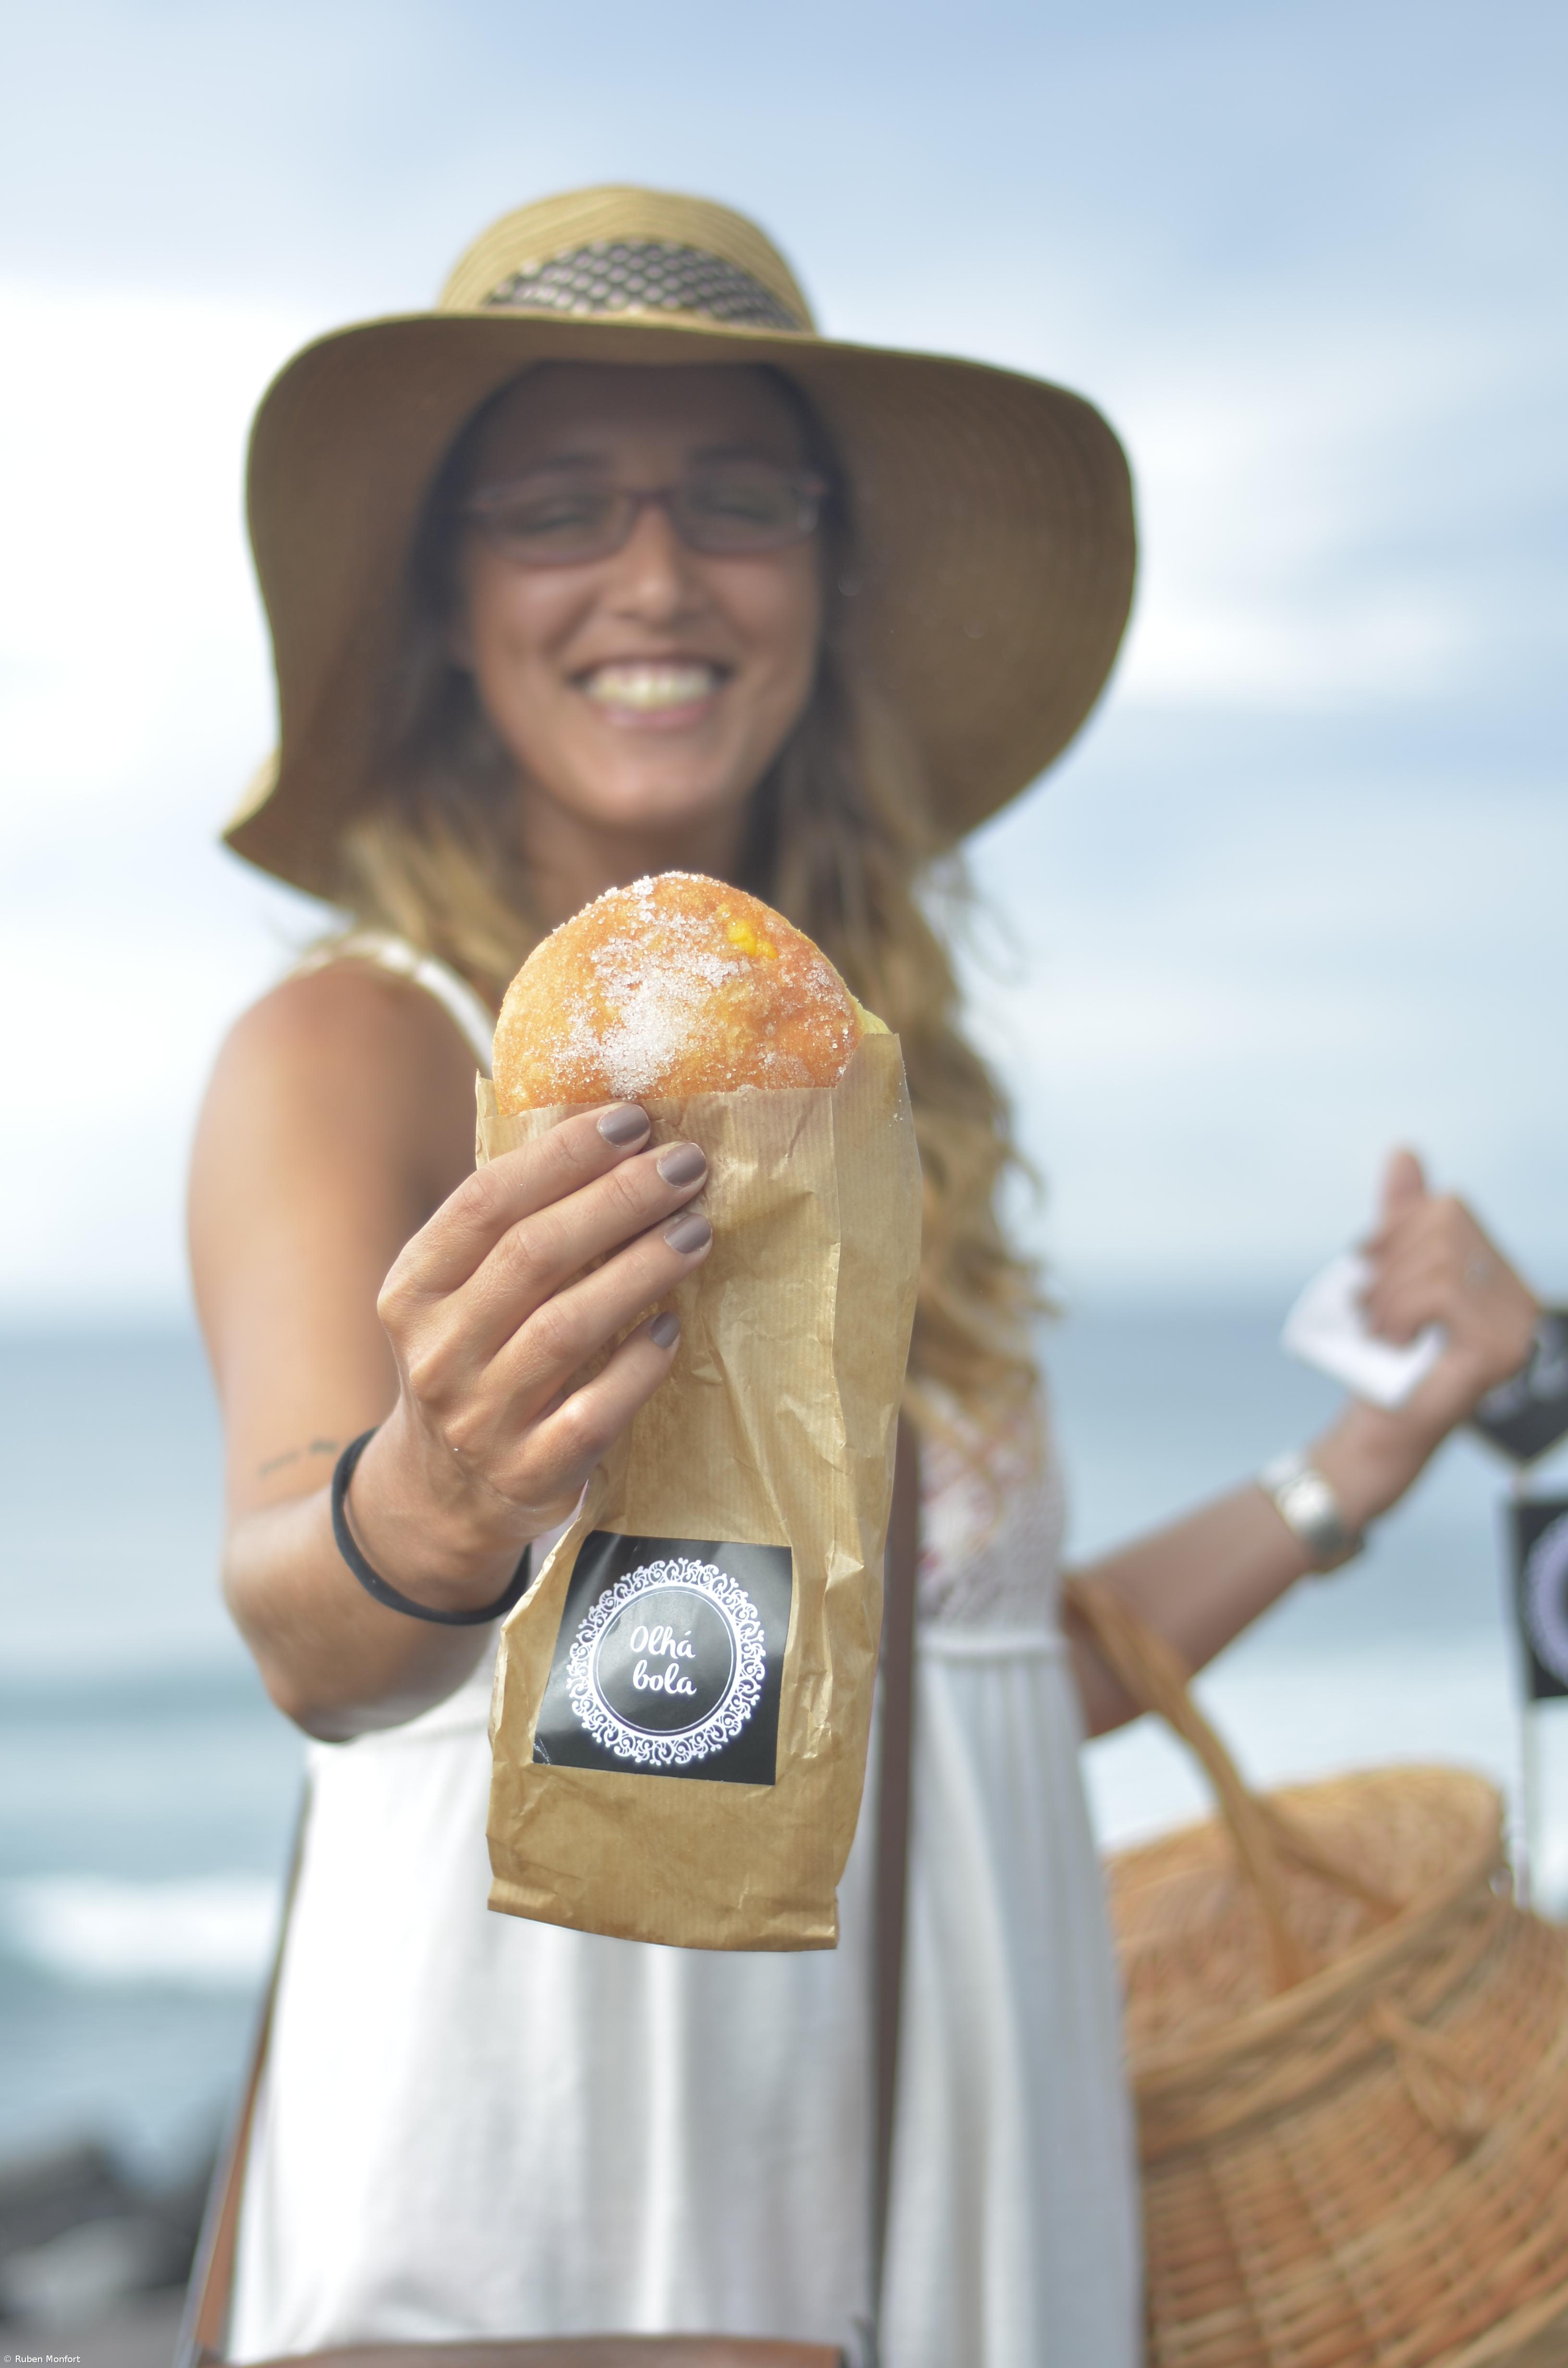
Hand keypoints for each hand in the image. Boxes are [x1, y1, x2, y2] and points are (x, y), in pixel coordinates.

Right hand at [347, 1105, 712, 1609]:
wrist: (442, 1495)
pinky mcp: (529, 1472)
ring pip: (568, 1327)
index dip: (563, 1155)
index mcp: (413, 1290)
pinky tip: (674, 1326)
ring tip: (697, 1230)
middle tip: (685, 1166)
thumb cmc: (473, 1361)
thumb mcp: (457, 1295)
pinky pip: (595, 1409)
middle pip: (533, 1255)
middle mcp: (437, 1352)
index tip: (632, 1120)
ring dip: (641, 1269)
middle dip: (619, 1199)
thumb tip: (603, 1132)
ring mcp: (480, 1417)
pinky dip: (639, 1363)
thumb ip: (508, 1227)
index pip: (485, 1203)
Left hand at [1314, 1148, 1538, 1526]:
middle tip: (1364, 1305)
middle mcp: (1518, 1295)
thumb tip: (1404, 1151)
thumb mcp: (1388, 1276)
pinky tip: (1394, 1341)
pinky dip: (1402, 1313)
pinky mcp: (1501, 1350)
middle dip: (1388, 1262)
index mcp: (1496, 1269)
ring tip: (1376, 1328)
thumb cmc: (1381, 1358)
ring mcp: (1517, 1324)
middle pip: (1443, 1230)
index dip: (1396, 1227)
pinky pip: (1443, 1296)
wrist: (1378, 1432)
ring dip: (1388, 1293)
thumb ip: (1401, 1218)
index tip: (1364, 1260)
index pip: (1447, 1211)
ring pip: (1439, 1261)